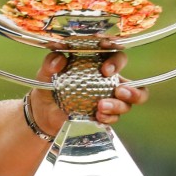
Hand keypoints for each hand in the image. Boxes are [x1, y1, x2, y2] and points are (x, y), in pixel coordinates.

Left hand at [30, 49, 148, 132]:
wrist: (42, 112)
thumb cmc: (48, 87)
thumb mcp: (45, 73)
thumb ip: (50, 63)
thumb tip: (59, 59)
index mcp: (98, 66)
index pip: (117, 58)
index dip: (117, 62)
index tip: (105, 70)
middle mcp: (108, 82)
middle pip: (134, 85)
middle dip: (133, 90)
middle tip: (119, 91)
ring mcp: (108, 100)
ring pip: (128, 104)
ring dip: (120, 105)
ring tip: (102, 106)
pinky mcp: (103, 115)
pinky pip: (114, 118)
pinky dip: (108, 118)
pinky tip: (97, 116)